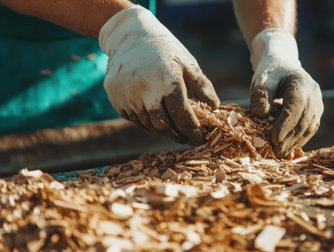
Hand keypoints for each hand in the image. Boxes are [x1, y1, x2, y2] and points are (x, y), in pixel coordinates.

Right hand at [99, 5, 218, 144]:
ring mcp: (127, 96)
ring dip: (162, 130)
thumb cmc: (165, 50)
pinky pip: (134, 119)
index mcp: (167, 82)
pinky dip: (147, 122)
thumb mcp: (188, 63)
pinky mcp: (116, 99)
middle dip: (177, 134)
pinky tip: (156, 116)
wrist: (129, 36)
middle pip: (164, 126)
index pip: (183, 117)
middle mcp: (145, 91)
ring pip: (148, 124)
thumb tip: (214, 108)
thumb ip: (202, 86)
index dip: (193, 131)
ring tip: (173, 129)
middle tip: (186, 138)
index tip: (199, 139)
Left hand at [249, 29, 322, 156]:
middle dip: (290, 138)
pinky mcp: (316, 113)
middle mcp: (314, 94)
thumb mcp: (261, 80)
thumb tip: (261, 114)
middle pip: (304, 120)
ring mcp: (318, 104)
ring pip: (309, 127)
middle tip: (275, 152)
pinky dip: (299, 140)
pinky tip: (287, 147)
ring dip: (295, 142)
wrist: (283, 67)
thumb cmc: (271, 74)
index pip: (296, 107)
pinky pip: (310, 129)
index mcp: (302, 84)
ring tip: (280, 154)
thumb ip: (260, 95)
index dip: (286, 125)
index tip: (274, 139)